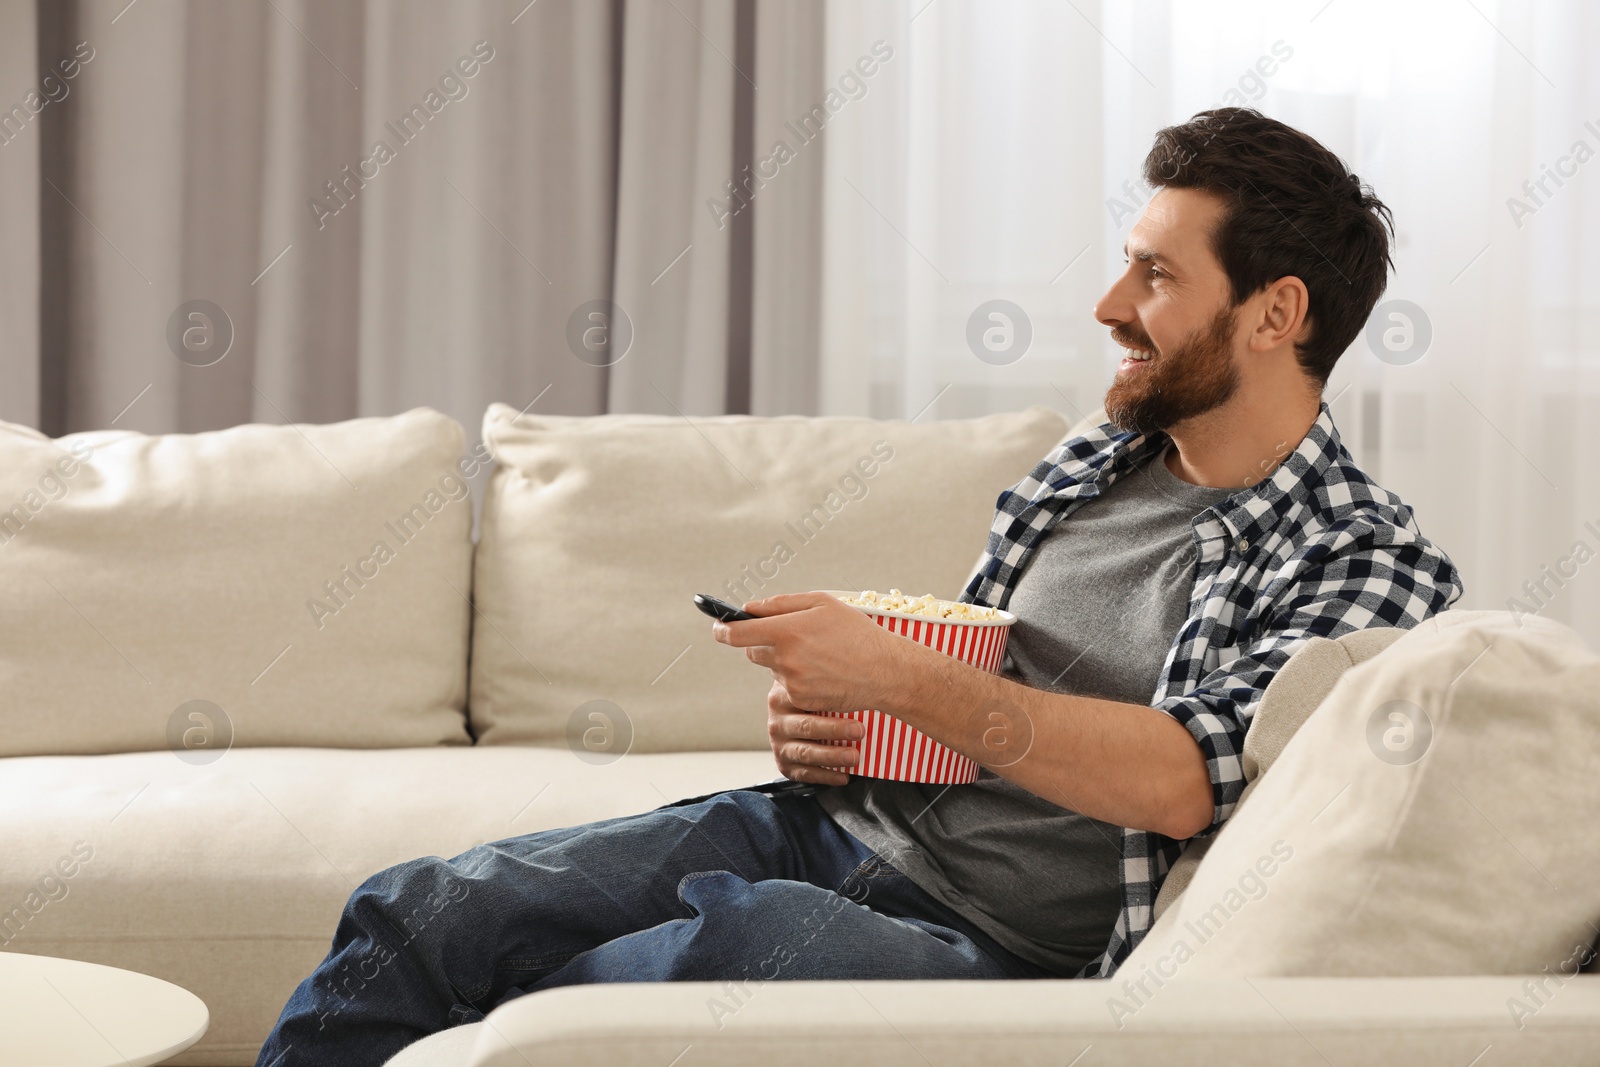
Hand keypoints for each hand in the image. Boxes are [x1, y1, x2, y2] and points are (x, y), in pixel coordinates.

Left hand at [711, 590, 903, 712]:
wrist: (884, 671)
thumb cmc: (855, 632)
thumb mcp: (821, 604)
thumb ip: (780, 604)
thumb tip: (749, 608)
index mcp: (787, 631)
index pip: (737, 634)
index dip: (721, 629)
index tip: (717, 627)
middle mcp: (785, 659)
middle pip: (752, 652)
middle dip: (762, 643)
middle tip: (789, 637)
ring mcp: (792, 683)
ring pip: (772, 669)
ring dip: (783, 661)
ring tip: (816, 654)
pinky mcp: (800, 699)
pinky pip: (787, 686)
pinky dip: (797, 678)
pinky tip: (822, 670)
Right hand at [765, 681, 863, 785]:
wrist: (796, 719)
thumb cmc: (814, 700)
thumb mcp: (815, 686)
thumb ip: (829, 682)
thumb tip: (863, 677)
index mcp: (782, 697)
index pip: (803, 698)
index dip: (828, 701)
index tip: (852, 702)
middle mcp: (777, 721)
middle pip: (807, 726)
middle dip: (834, 730)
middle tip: (858, 731)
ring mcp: (778, 745)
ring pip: (806, 752)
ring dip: (832, 756)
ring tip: (854, 756)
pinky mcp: (784, 765)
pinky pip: (806, 773)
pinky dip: (826, 776)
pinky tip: (844, 775)